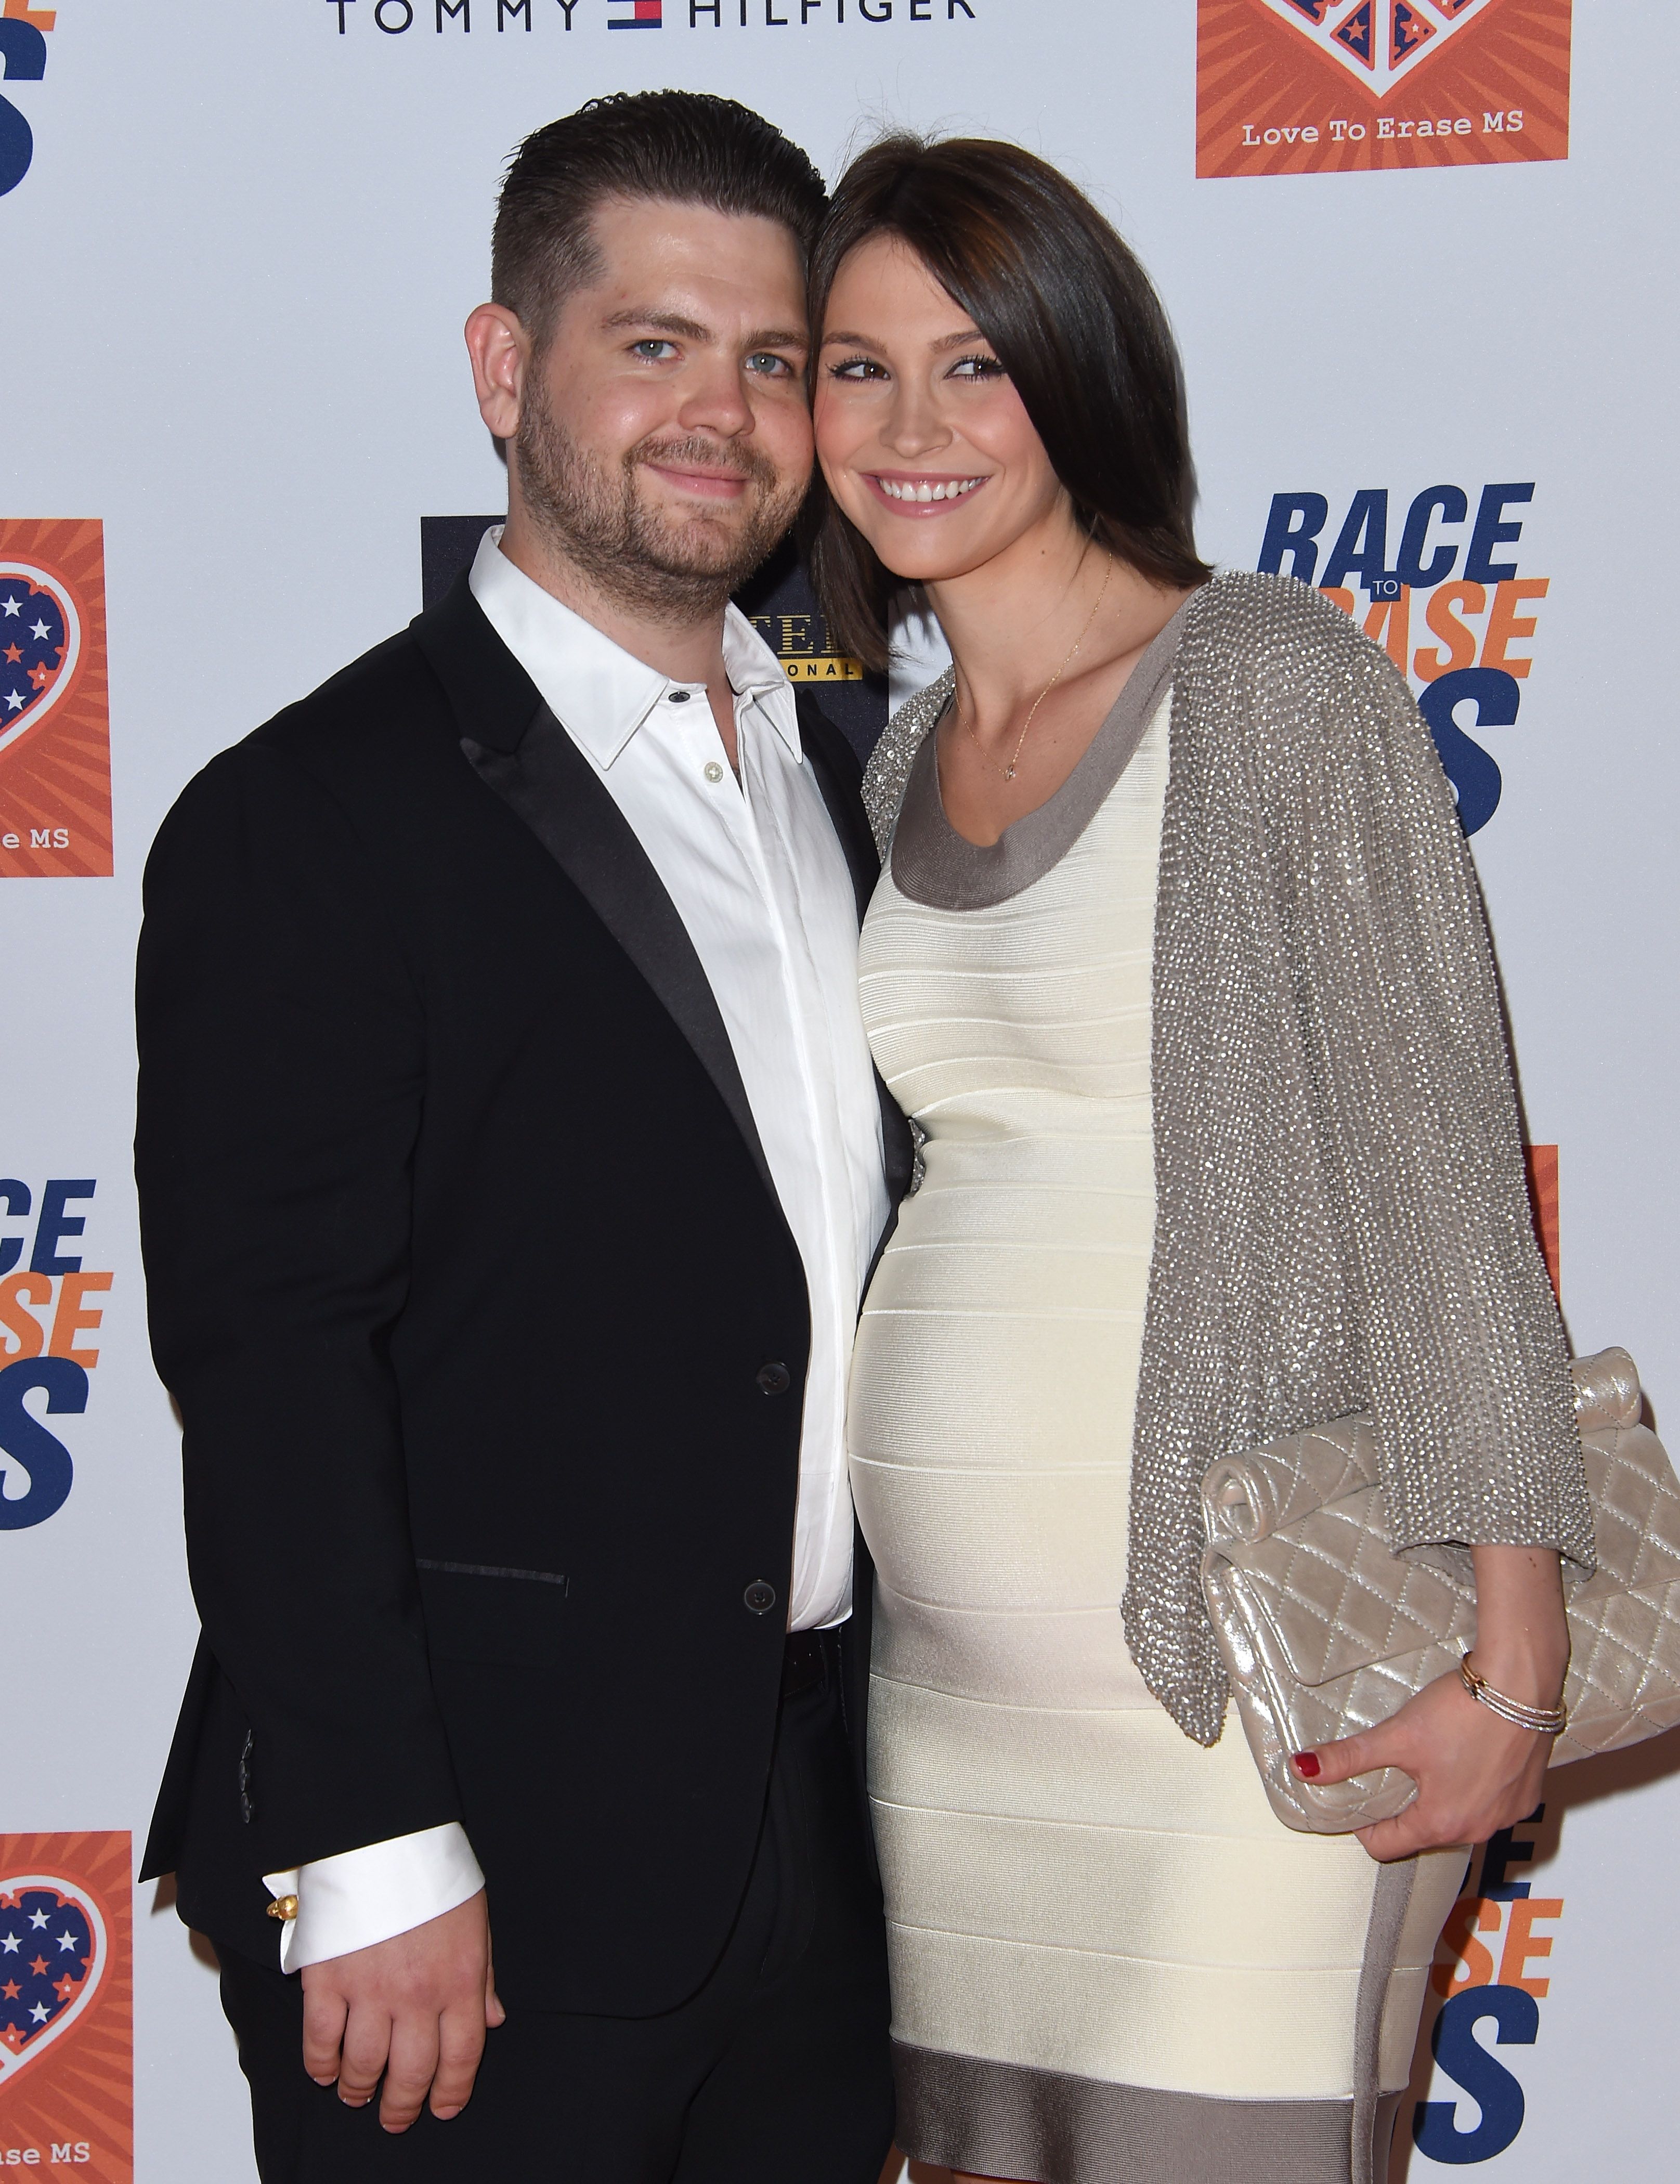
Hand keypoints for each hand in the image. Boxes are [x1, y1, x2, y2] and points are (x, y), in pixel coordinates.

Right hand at [300, 1889, 503, 2131]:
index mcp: (460, 1979)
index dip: (451, 2092)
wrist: (383, 1834)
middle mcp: (418, 1994)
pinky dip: (321, 2065)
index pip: (462, 2056)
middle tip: (396, 2117)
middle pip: (412, 2073)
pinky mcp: (327, 1980)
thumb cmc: (432, 1872)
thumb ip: (483, 1976)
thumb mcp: (475, 1919)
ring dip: (360, 2090)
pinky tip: (325, 2071)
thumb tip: (490, 2021)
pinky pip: (321, 2040)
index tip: (442, 2108)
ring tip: (358, 2096)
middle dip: (403, 2105)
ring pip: (365, 2065)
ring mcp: (370, 1990)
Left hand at [1295, 1544, 1567, 1862]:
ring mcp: (1508, 1816)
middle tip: (1392, 1770)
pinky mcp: (1528, 1795)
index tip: (1358, 1797)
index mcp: (1442, 1823)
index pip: (1386, 1846)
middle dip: (1403, 1809)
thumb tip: (1303, 1769)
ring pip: (1459, 1819)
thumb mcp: (1397, 1736)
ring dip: (1441, 1798)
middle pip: (1423, 1833)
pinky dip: (1474, 1788)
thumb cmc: (1460, 1711)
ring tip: (1429, 1759)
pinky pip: (1490, 1804)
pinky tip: (1467, 1755)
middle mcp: (1479, 1830)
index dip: (1364, 1823)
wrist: (1521, 1684)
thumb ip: (1349, 1757)